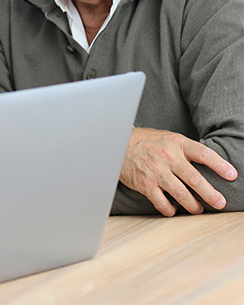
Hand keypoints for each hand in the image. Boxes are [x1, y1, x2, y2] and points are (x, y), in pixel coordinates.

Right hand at [120, 127, 238, 215]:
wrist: (117, 144)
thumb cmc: (144, 141)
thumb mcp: (167, 138)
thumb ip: (185, 150)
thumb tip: (207, 164)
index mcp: (176, 143)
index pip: (203, 154)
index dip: (220, 165)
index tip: (232, 175)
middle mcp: (167, 157)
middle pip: (195, 179)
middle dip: (210, 194)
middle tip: (219, 203)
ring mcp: (156, 172)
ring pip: (181, 194)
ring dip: (193, 205)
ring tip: (198, 210)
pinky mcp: (145, 184)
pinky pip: (162, 202)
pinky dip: (170, 209)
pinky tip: (173, 210)